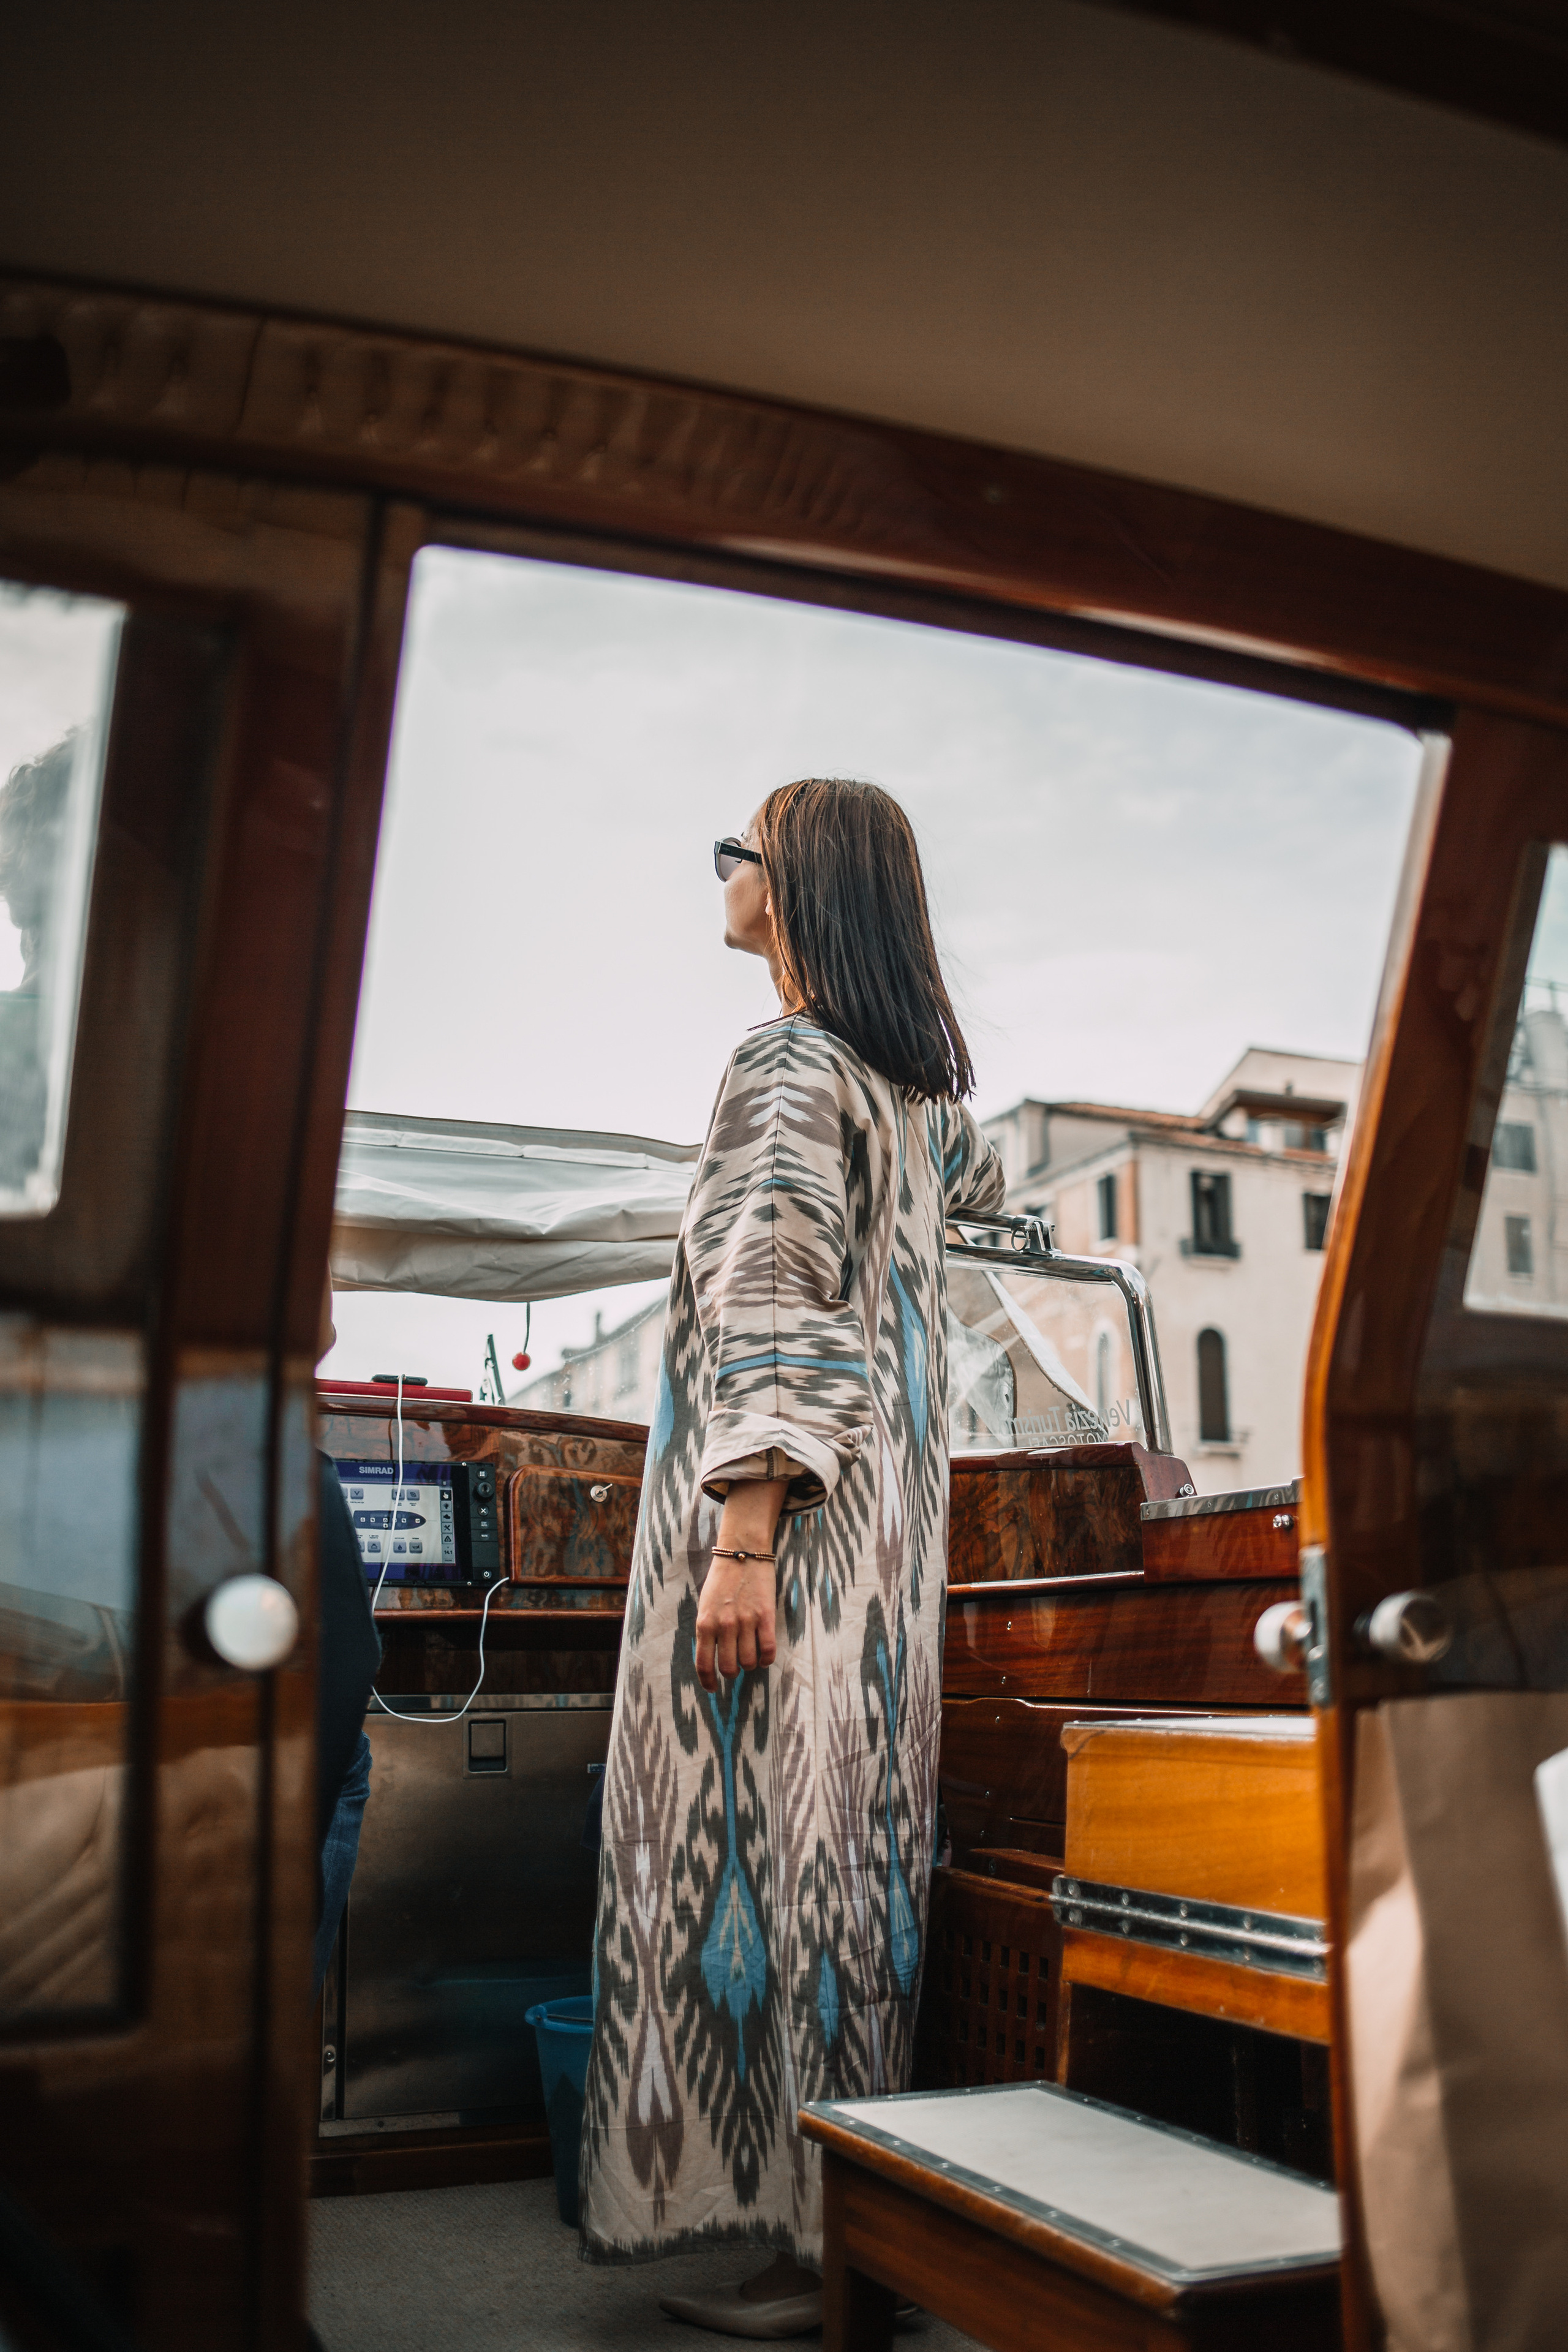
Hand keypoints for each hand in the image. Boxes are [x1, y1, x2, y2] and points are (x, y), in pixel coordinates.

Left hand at [694, 1555, 776, 1690]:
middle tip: (735, 1667)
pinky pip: (768, 1650)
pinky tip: (765, 1655)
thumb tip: (710, 1656)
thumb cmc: (722, 1578)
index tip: (713, 1689)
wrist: (742, 1552)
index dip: (708, 1681)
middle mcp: (724, 1626)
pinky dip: (767, 1659)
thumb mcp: (705, 1605)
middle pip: (728, 1668)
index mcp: (705, 1623)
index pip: (703, 1664)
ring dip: (749, 1665)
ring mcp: (746, 1622)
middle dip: (731, 1673)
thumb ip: (707, 1629)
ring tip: (750, 1657)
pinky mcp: (766, 1617)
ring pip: (748, 1662)